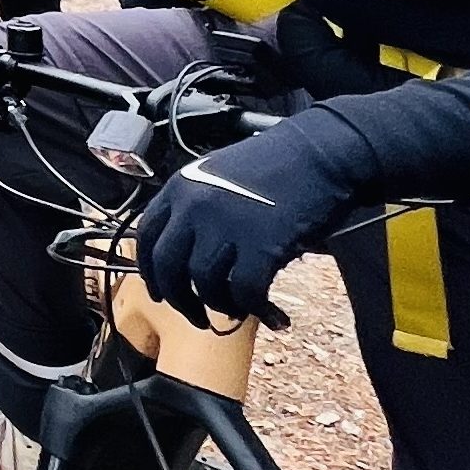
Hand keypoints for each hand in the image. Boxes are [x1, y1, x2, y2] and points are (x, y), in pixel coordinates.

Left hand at [134, 110, 376, 323]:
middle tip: (197, 316)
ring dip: (222, 306)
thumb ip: (197, 210)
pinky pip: (246, 293)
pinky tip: (274, 317)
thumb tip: (190, 257)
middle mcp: (194, 206)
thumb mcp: (218, 177)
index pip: (148, 238)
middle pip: (169, 268)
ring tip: (239, 311)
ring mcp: (226, 225)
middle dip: (180, 301)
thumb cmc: (276, 165)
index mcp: (181, 187)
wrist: (321, 153)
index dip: (151, 273)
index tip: (160, 292)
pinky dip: (259, 311)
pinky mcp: (260, 244)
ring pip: (205, 285)